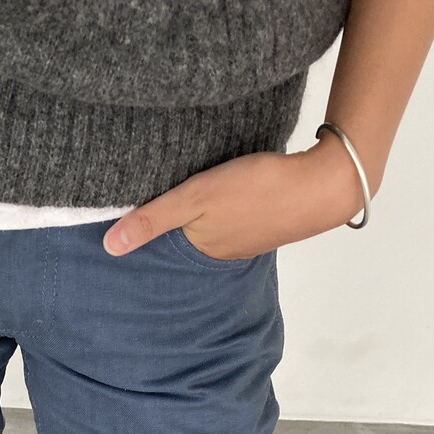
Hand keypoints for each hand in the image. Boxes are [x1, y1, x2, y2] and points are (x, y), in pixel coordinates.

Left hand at [102, 134, 374, 260]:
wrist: (325, 184)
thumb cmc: (257, 190)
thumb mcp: (196, 199)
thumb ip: (153, 219)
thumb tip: (108, 248)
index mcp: (202, 249)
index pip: (162, 243)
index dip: (146, 229)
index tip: (124, 216)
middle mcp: (223, 249)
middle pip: (185, 236)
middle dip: (168, 224)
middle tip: (146, 200)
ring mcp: (247, 236)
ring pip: (209, 225)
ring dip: (196, 214)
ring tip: (180, 196)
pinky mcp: (267, 217)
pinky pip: (233, 214)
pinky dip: (221, 206)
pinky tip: (220, 190)